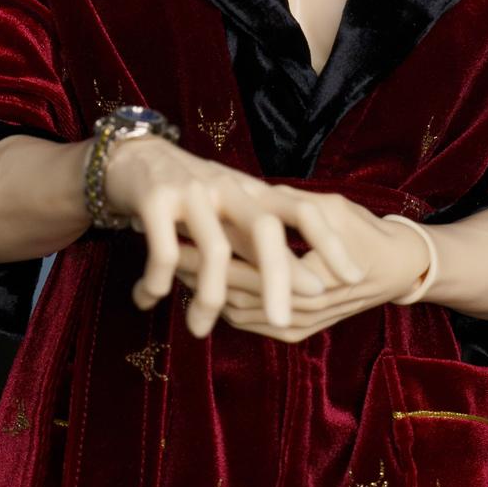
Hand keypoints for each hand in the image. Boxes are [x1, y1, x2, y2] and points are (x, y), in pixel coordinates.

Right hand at [102, 136, 383, 337]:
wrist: (134, 156)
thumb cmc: (192, 195)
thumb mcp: (234, 213)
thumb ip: (262, 243)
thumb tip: (309, 289)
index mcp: (255, 193)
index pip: (304, 212)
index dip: (331, 244)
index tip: (353, 279)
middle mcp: (230, 188)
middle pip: (264, 231)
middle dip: (277, 279)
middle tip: (284, 322)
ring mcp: (193, 192)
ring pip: (214, 249)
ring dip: (208, 296)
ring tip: (199, 330)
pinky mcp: (155, 198)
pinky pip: (163, 248)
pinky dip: (158, 279)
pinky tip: (149, 299)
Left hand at [170, 197, 433, 341]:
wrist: (398, 270)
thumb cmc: (367, 232)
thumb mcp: (330, 210)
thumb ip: (285, 207)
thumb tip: (239, 196)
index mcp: (312, 281)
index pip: (245, 269)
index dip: (206, 249)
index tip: (178, 227)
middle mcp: (302, 312)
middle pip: (232, 293)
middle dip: (195, 270)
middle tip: (164, 242)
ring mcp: (296, 327)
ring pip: (234, 311)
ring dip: (204, 288)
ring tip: (174, 258)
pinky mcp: (293, 334)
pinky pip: (246, 321)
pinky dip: (221, 301)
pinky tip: (202, 279)